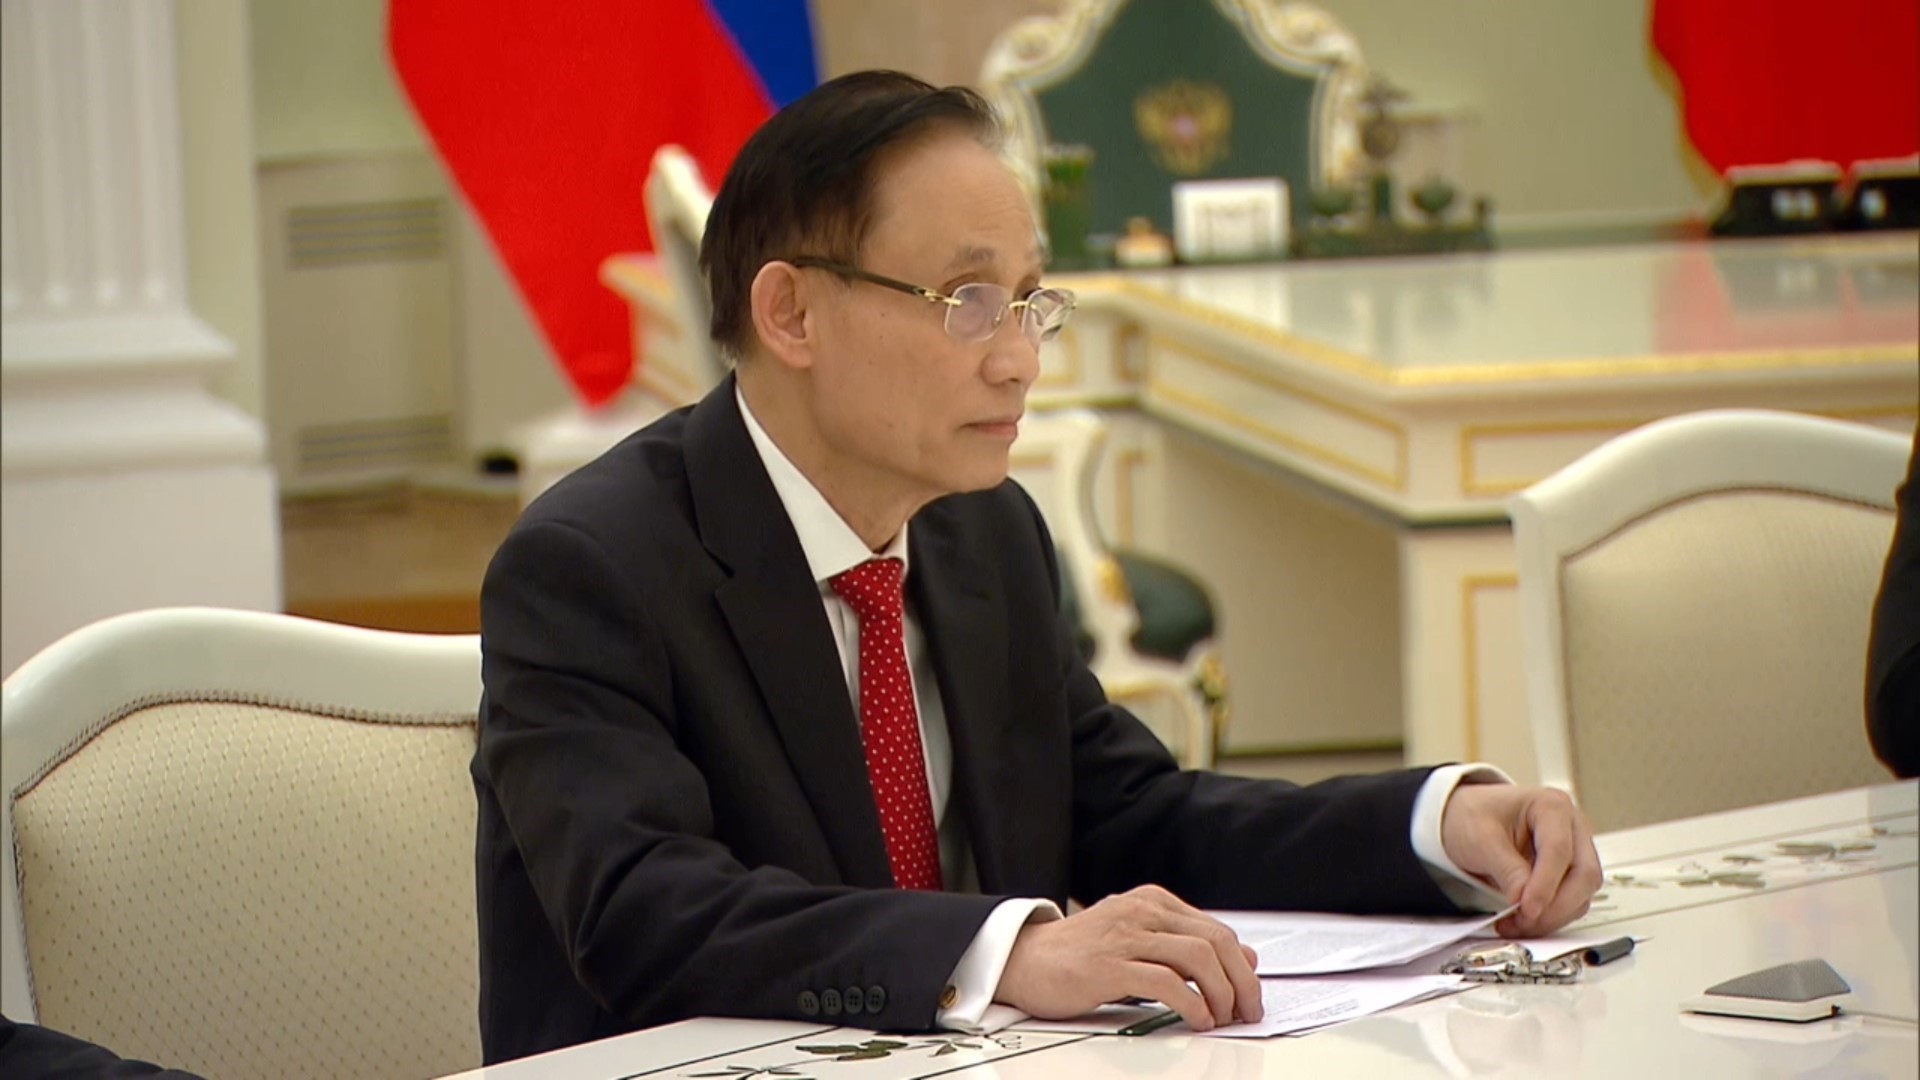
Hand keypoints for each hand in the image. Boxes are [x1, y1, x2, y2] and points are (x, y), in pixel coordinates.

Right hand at [993, 885, 1262, 1031]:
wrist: (1024, 960)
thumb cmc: (1080, 954)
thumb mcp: (1139, 941)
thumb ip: (1184, 946)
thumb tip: (1244, 958)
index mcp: (1152, 901)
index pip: (1216, 930)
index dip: (1241, 966)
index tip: (1249, 994)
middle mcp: (1142, 911)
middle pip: (1214, 941)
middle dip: (1241, 982)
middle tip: (1247, 1011)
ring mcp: (1126, 935)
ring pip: (1197, 957)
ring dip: (1222, 992)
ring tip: (1225, 1017)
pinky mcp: (1110, 965)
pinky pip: (1166, 981)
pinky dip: (1192, 1003)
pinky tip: (1198, 1018)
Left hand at [1440, 783, 1600, 936]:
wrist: (1467, 818)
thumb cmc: (1474, 816)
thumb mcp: (1480, 840)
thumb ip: (1506, 870)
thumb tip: (1524, 900)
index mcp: (1552, 807)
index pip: (1559, 850)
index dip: (1545, 885)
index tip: (1527, 909)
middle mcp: (1572, 827)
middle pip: (1583, 874)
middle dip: (1556, 906)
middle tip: (1524, 922)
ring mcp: (1574, 850)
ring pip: (1582, 893)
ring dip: (1554, 916)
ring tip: (1517, 924)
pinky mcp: (1569, 872)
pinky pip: (1572, 901)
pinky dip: (1552, 916)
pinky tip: (1525, 920)